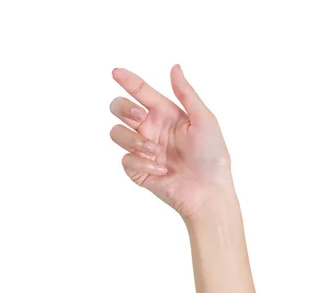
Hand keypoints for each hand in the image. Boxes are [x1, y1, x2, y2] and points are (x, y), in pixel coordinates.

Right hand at [109, 65, 233, 218]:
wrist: (207, 192)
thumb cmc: (212, 156)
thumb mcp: (204, 120)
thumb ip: (186, 93)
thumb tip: (174, 67)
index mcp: (164, 114)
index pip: (140, 92)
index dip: (127, 80)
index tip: (115, 71)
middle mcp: (149, 128)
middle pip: (119, 109)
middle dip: (124, 109)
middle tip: (140, 117)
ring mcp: (141, 149)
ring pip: (116, 133)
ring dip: (134, 140)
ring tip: (155, 152)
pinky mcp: (136, 169)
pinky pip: (126, 160)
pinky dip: (143, 164)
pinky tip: (161, 171)